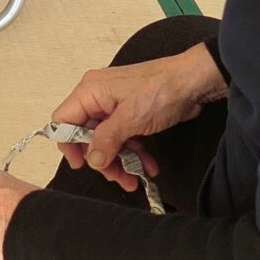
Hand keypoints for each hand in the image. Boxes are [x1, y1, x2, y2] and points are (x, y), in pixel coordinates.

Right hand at [45, 45, 226, 196]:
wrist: (195, 81)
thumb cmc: (163, 90)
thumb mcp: (131, 118)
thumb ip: (106, 140)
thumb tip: (92, 159)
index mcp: (90, 92)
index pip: (63, 121)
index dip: (68, 145)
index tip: (80, 165)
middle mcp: (98, 97)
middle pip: (87, 135)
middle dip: (102, 159)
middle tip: (118, 177)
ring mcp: (115, 106)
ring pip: (107, 140)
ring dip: (121, 161)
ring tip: (135, 178)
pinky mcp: (131, 113)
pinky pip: (124, 137)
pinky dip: (134, 153)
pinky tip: (147, 166)